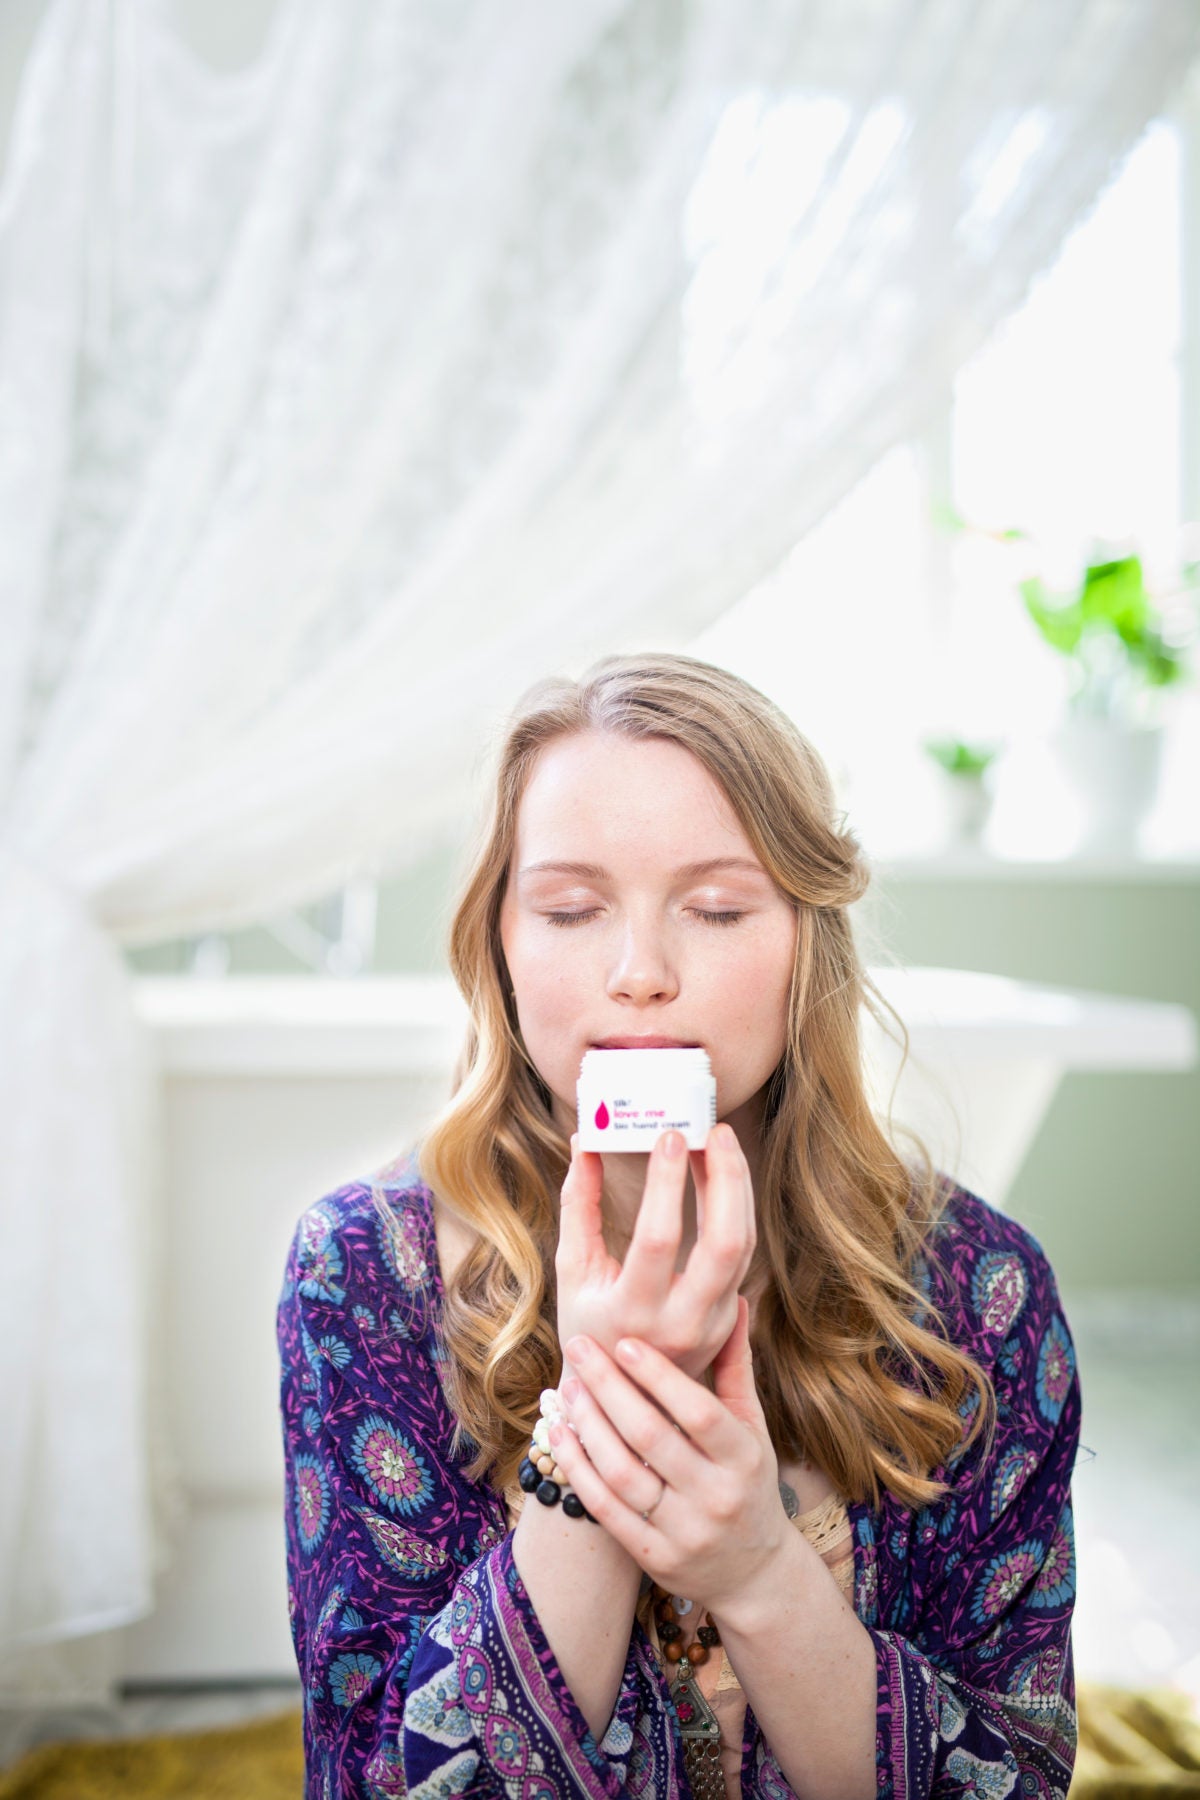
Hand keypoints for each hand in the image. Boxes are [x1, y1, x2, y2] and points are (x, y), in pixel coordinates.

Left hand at [549, 1296, 788, 1619]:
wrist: (753, 1573)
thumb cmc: (749, 1481)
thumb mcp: (752, 1427)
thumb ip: (736, 1366)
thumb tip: (733, 1299)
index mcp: (744, 1458)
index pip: (698, 1411)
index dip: (658, 1375)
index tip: (623, 1340)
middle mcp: (716, 1497)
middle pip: (651, 1438)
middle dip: (608, 1388)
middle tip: (578, 1348)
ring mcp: (683, 1532)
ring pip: (622, 1473)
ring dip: (587, 1426)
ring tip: (566, 1387)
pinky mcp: (653, 1558)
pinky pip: (604, 1509)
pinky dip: (578, 1468)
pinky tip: (560, 1434)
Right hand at [555, 1124, 755, 1382]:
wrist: (622, 1399)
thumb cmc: (586, 1326)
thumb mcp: (572, 1271)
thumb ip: (578, 1205)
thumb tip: (587, 1141)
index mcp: (633, 1312)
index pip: (659, 1238)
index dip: (666, 1183)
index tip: (668, 1136)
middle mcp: (682, 1322)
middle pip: (725, 1243)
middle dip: (726, 1179)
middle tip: (714, 1131)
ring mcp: (713, 1323)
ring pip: (743, 1246)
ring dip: (737, 1187)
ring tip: (720, 1141)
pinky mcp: (729, 1318)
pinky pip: (742, 1254)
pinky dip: (737, 1208)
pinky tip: (722, 1174)